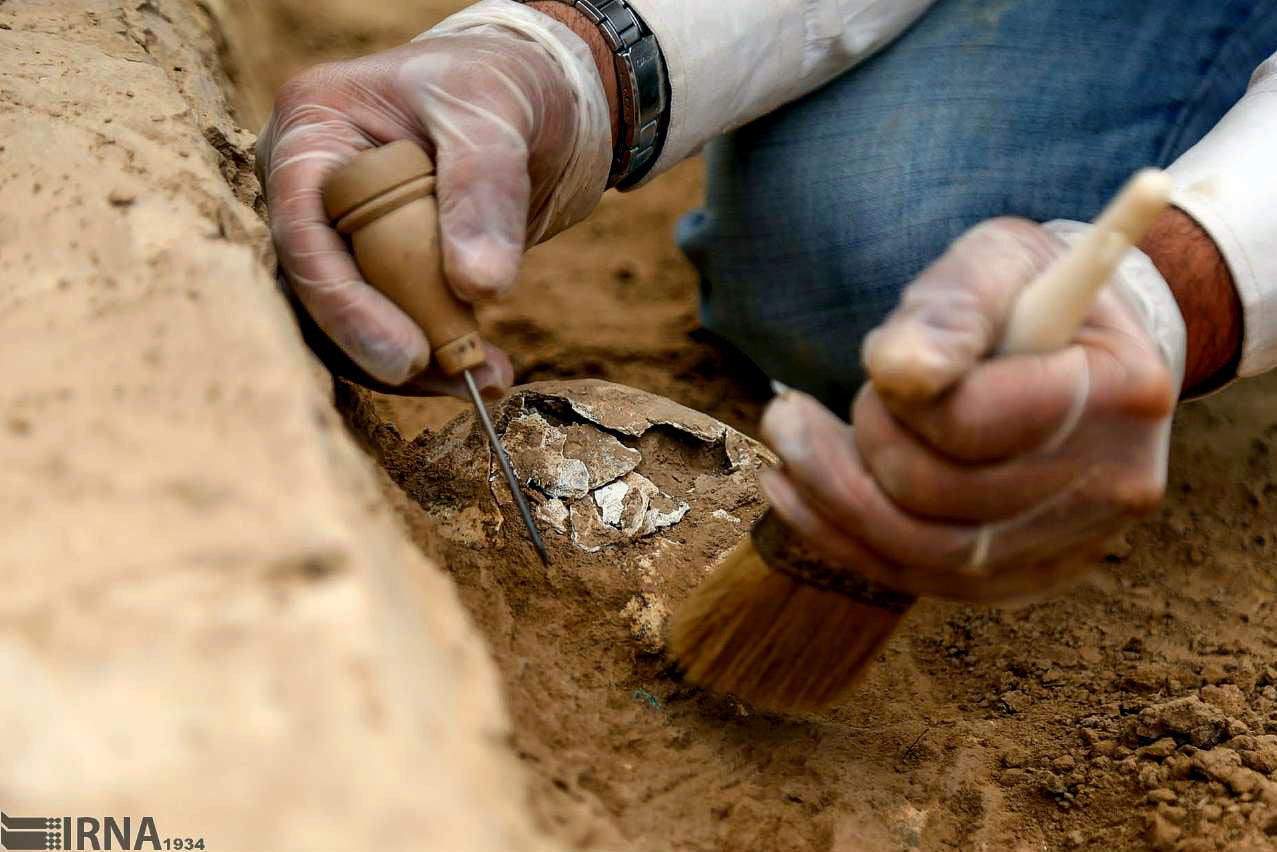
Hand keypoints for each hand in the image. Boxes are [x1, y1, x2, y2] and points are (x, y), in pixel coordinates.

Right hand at [256, 0, 610, 393]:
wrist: (531, 101)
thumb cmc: (501, 84)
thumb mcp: (495, 114)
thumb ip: (485, 190)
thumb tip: (478, 285)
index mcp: (312, 130)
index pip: (304, 235)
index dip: (349, 307)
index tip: (408, 357)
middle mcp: (308, 188)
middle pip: (318, 292)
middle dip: (386, 349)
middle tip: (465, 379)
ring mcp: (337, 234)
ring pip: (349, 324)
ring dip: (418, 365)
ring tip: (487, 379)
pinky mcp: (376, 270)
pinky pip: (387, 326)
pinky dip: (434, 354)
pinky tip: (484, 370)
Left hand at [759, 218, 1180, 602]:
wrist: (1091, 350)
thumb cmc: (1034, 298)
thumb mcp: (996, 261)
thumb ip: (949, 308)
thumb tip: (896, 369)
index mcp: (1120, 393)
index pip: (974, 424)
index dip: (899, 401)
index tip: (876, 362)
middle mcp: (1111, 485)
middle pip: (941, 499)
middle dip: (853, 449)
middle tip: (803, 408)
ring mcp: (1075, 544)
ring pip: (923, 555)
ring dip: (831, 500)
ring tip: (784, 446)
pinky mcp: (1029, 575)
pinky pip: (921, 579)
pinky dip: (843, 539)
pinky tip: (795, 494)